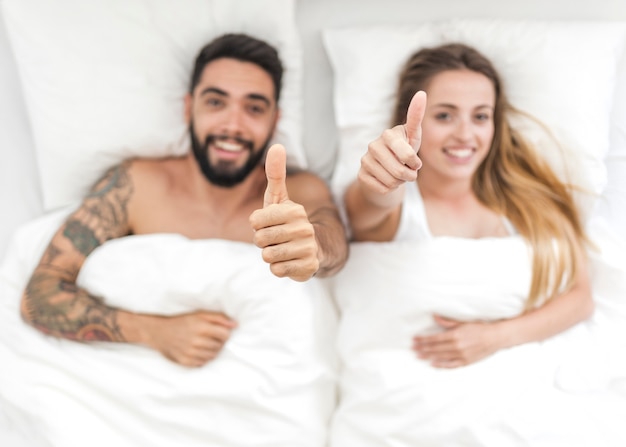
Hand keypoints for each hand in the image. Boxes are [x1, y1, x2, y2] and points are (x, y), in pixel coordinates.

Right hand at [144, 310, 235, 367]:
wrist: (159, 332)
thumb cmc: (182, 321)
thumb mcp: (199, 314)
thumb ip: (219, 317)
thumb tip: (235, 324)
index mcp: (201, 326)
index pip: (225, 334)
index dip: (225, 333)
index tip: (220, 332)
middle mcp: (196, 340)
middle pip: (220, 346)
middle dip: (218, 342)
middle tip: (211, 338)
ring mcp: (190, 353)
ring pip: (213, 356)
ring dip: (212, 350)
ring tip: (204, 344)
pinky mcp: (185, 362)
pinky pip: (203, 363)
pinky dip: (203, 358)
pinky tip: (198, 351)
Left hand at [249, 144, 318, 280]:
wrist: (316, 248)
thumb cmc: (289, 221)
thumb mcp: (280, 197)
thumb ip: (276, 173)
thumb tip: (276, 145)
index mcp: (294, 211)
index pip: (255, 221)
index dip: (258, 225)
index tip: (271, 224)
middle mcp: (304, 229)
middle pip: (259, 240)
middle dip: (263, 242)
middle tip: (277, 239)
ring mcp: (307, 249)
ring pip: (267, 256)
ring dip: (271, 255)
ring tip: (283, 249)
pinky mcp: (308, 268)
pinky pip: (276, 270)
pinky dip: (279, 268)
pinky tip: (290, 261)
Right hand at [357, 91, 425, 196]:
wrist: (386, 168)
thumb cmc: (403, 149)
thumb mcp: (413, 135)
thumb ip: (416, 117)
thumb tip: (421, 93)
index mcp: (388, 134)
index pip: (407, 155)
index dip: (414, 163)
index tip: (416, 163)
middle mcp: (373, 145)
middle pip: (399, 171)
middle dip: (409, 176)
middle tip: (408, 172)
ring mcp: (365, 160)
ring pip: (391, 182)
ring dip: (399, 182)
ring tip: (397, 174)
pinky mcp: (361, 175)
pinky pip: (383, 189)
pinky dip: (389, 188)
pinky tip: (386, 180)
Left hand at [412, 314, 501, 367]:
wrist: (495, 337)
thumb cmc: (479, 328)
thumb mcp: (463, 322)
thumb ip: (447, 322)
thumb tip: (434, 316)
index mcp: (455, 335)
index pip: (434, 339)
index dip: (423, 340)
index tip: (415, 339)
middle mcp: (457, 346)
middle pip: (435, 348)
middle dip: (423, 348)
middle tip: (413, 348)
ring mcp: (461, 355)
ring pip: (441, 357)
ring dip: (428, 356)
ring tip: (418, 356)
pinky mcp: (466, 362)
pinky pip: (451, 365)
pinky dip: (441, 365)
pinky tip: (432, 364)